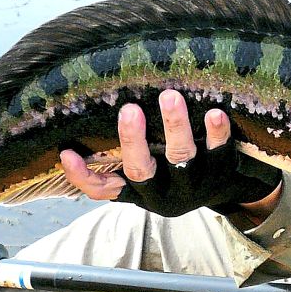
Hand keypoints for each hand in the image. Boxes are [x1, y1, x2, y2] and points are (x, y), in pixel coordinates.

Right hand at [59, 90, 282, 216]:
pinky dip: (216, 133)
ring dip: (175, 127)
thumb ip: (117, 162)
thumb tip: (73, 134)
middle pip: (143, 171)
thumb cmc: (172, 175)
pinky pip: (220, 153)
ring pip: (181, 157)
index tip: (66, 153)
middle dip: (133, 141)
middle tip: (128, 109)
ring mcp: (194, 184)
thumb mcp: (145, 179)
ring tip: (170, 97)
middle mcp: (163, 194)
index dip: (83, 176)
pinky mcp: (221, 172)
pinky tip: (214, 112)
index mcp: (139, 193)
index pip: (103, 190)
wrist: (224, 192)